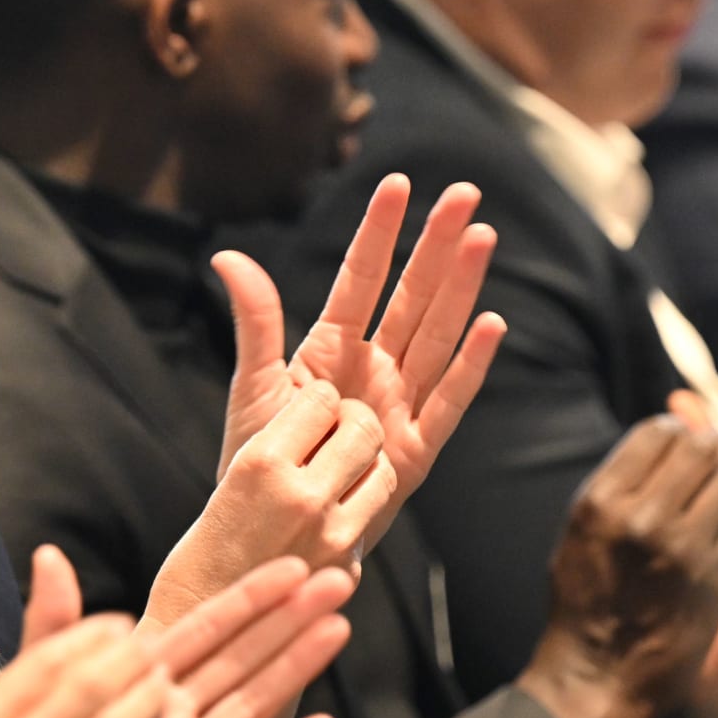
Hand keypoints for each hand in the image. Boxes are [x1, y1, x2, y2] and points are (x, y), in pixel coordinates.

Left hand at [0, 555, 354, 717]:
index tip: (293, 563)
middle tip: (339, 582)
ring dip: (291, 670)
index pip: (201, 630)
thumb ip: (50, 631)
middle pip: (238, 660)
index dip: (247, 597)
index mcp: (131, 687)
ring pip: (245, 705)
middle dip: (288, 622)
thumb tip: (50, 555)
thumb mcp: (23, 692)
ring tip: (337, 631)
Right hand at [144, 380, 392, 627]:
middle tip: (334, 435)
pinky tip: (321, 527)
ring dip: (364, 468)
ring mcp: (331, 536)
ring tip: (335, 478)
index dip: (319, 400)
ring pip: (383, 473)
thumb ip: (280, 443)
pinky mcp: (347, 568)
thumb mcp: (232, 477)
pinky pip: (369, 521)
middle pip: (365, 429)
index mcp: (262, 464)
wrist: (198, 619)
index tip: (309, 411)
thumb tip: (325, 408)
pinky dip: (353, 516)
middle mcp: (302, 497)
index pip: (323, 398)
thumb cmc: (204, 547)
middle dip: (353, 423)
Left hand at [214, 175, 505, 550]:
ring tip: (481, 238)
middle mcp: (372, 370)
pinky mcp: (415, 451)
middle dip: (436, 245)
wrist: (272, 533)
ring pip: (437, 336)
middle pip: (412, 297)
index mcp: (330, 350)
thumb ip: (254, 321)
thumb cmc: (260, 462)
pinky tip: (491, 322)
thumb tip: (226, 255)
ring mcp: (398, 406)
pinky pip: (448, 402)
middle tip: (465, 193)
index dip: (379, 233)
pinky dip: (470, 366)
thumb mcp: (253, 387)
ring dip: (460, 288)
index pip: (361, 279)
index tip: (399, 184)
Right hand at [517, 415, 717, 717]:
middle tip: (705, 466)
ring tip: (717, 495)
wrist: (599, 673)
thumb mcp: (581, 531)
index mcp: (601, 503)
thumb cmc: (586, 600)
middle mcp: (643, 519)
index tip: (676, 447)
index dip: (675, 432)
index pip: (658, 432)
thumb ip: (621, 485)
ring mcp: (685, 549)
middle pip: (702, 447)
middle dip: (709, 450)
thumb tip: (669, 439)